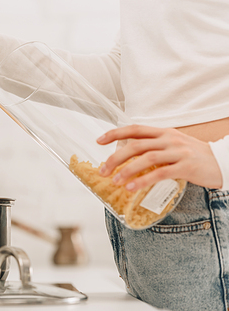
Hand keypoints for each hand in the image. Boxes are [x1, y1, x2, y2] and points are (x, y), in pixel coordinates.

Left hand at [97, 124, 222, 189]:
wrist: (224, 161)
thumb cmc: (194, 156)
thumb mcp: (173, 146)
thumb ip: (153, 147)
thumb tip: (127, 156)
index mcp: (164, 132)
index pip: (134, 129)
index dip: (115, 133)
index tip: (99, 140)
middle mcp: (169, 139)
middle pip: (136, 145)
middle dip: (115, 157)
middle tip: (102, 170)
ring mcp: (178, 152)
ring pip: (146, 158)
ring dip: (127, 170)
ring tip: (114, 180)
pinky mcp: (186, 166)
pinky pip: (160, 173)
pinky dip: (143, 180)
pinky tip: (131, 187)